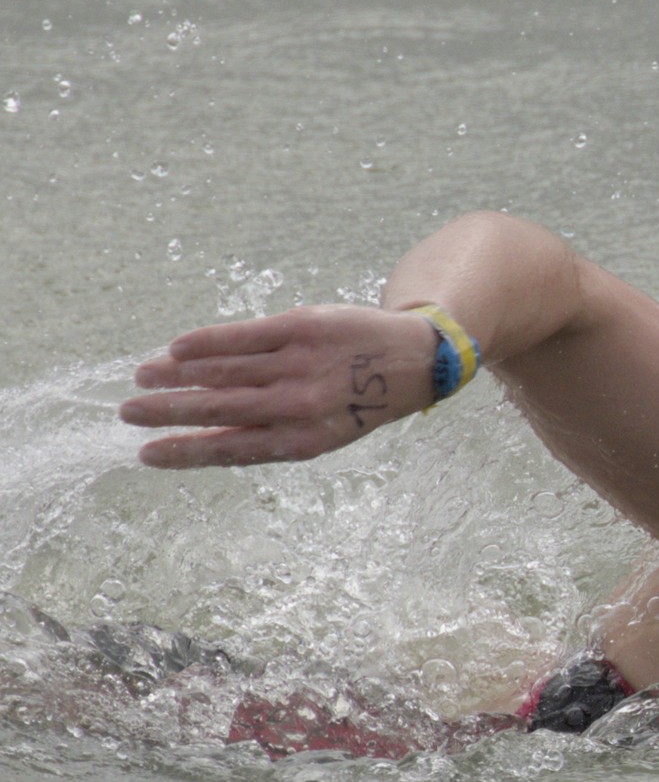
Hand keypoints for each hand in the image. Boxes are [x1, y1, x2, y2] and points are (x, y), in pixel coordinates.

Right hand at [121, 305, 436, 467]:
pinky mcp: (301, 327)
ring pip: (222, 370)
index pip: (229, 448)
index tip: (146, 454)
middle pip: (217, 409)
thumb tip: (202, 438)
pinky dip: (205, 342)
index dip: (183, 452)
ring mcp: (299, 364)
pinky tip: (177, 349)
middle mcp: (299, 405)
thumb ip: (269, 434)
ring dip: (175, 374)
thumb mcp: (321, 432)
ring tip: (142, 375)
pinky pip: (242, 335)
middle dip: (166, 412)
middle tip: (128, 412)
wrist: (408, 361)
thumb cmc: (355, 401)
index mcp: (303, 440)